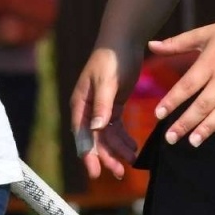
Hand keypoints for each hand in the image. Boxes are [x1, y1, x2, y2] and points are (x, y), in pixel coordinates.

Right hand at [68, 43, 142, 179]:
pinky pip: (117, 128)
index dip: (89, 154)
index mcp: (81, 104)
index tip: (96, 173)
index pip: (83, 135)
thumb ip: (102, 106)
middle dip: (106, 157)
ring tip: (133, 161)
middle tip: (120, 174)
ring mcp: (100, 108)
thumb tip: (96, 129)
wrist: (122, 41)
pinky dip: (125, 138)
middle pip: (95, 139)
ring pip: (107, 136)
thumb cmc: (111, 59)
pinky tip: (134, 147)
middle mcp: (88, 109)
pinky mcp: (113, 105)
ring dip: (118, 149)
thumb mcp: (107, 82)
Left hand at [148, 14, 214, 153]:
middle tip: (171, 138)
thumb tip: (151, 45)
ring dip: (207, 129)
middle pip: (203, 104)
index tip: (159, 114)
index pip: (187, 85)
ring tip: (193, 142)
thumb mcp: (206, 33)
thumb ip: (177, 42)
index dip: (172, 100)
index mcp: (210, 62)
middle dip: (185, 122)